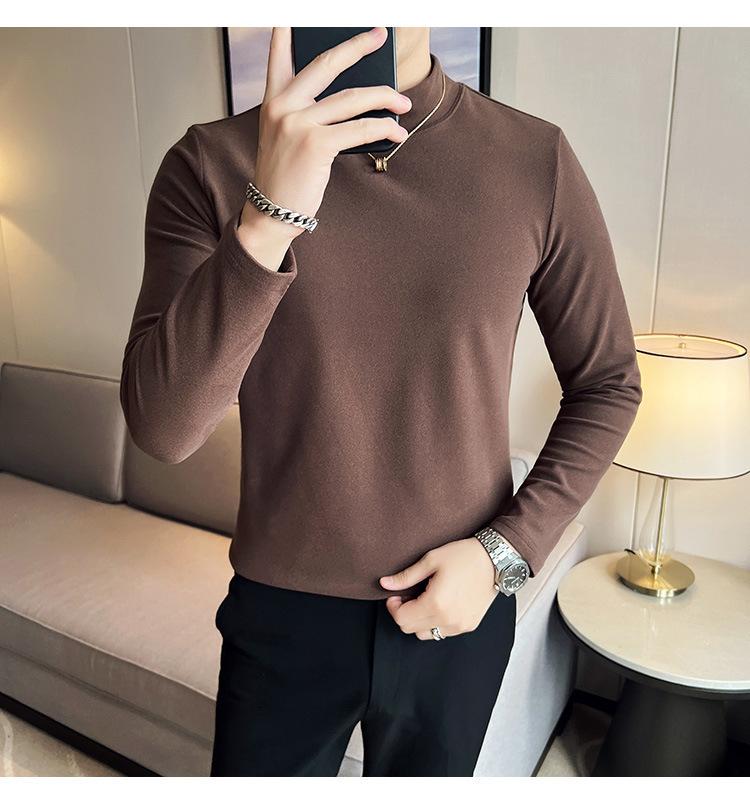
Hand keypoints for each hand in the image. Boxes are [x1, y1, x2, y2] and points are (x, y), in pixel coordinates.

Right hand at [239, 26, 411, 260]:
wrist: (271, 213)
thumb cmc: (285, 177)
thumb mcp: (285, 138)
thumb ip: (306, 113)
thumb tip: (352, 102)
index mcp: (272, 102)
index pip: (278, 58)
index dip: (287, 34)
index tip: (295, 16)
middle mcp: (282, 106)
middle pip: (327, 64)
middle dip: (357, 47)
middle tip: (379, 36)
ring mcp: (297, 123)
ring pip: (352, 99)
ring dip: (384, 98)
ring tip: (403, 103)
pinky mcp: (315, 144)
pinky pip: (359, 128)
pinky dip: (383, 128)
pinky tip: (395, 132)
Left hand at [379, 537, 498, 639]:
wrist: (496, 560)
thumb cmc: (463, 556)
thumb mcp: (431, 560)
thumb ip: (406, 576)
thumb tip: (384, 584)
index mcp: (436, 604)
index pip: (402, 619)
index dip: (393, 607)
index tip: (396, 594)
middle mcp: (448, 620)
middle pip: (411, 629)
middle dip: (404, 613)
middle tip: (408, 595)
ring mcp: (460, 626)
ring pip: (426, 635)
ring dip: (419, 621)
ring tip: (424, 600)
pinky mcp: (469, 626)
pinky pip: (443, 633)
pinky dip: (435, 623)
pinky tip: (439, 604)